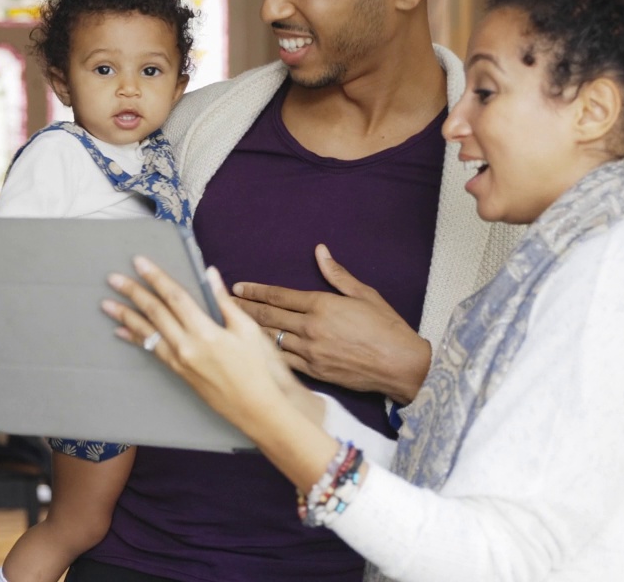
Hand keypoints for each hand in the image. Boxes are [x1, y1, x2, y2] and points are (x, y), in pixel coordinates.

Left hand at [100, 257, 321, 430]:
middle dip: (133, 293)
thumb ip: (224, 301)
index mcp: (205, 332)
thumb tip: (210, 273)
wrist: (258, 409)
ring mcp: (180, 362)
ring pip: (147, 334)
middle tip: (113, 278)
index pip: (175, 297)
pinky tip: (122, 332)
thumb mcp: (247, 330)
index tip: (140, 262)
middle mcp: (187, 347)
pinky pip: (152, 351)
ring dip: (126, 317)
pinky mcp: (180, 374)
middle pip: (155, 313)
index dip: (156, 277)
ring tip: (107, 304)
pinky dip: (136, 339)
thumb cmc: (260, 368)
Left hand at [231, 244, 430, 404]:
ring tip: (228, 326)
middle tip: (222, 303)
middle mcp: (311, 328)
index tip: (237, 287)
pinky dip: (266, 355)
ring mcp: (310, 352)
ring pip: (271, 340)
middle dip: (242, 309)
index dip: (255, 290)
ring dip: (248, 332)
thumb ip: (337, 274)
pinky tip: (251, 352)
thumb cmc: (387, 328)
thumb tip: (320, 251)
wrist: (401, 365)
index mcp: (322, 305)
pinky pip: (283, 362)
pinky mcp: (314, 371)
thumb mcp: (364, 294)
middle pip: (268, 317)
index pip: (279, 296)